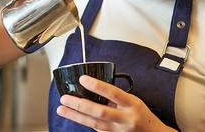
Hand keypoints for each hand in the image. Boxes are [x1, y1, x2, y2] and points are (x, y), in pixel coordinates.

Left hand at [57, 75, 176, 131]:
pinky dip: (84, 121)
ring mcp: (119, 131)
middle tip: (65, 98)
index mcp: (132, 104)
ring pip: (94, 124)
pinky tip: (74, 115)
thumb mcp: (133, 100)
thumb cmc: (142, 114)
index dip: (96, 85)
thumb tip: (93, 87)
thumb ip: (115, 96)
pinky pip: (96, 129)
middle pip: (99, 112)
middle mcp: (126, 119)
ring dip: (75, 116)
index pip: (112, 93)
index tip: (83, 79)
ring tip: (62, 109)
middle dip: (79, 105)